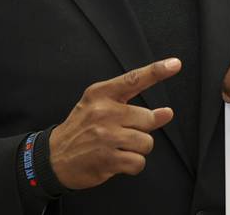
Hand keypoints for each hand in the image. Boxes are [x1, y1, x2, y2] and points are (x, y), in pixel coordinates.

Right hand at [49, 58, 179, 189]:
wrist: (54, 157)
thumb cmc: (81, 129)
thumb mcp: (98, 106)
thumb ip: (131, 105)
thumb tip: (166, 112)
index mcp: (101, 94)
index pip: (134, 79)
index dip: (156, 71)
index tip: (175, 64)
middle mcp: (103, 112)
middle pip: (148, 118)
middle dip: (143, 129)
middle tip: (125, 133)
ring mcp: (105, 136)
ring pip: (146, 142)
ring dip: (138, 149)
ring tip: (120, 148)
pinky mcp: (107, 159)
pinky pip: (138, 162)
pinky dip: (133, 165)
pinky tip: (118, 160)